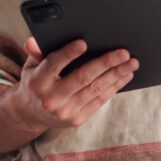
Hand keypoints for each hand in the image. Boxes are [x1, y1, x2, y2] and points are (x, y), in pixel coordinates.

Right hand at [0, 38, 138, 152]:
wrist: (29, 114)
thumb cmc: (35, 82)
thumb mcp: (31, 66)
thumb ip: (36, 53)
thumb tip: (33, 40)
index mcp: (38, 81)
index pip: (53, 64)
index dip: (68, 53)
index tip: (83, 43)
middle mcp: (51, 98)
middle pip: (82, 78)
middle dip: (105, 63)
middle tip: (123, 53)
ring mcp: (65, 111)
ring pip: (95, 90)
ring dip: (116, 75)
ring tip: (131, 63)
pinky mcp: (77, 119)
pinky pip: (99, 101)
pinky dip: (114, 87)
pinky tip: (124, 76)